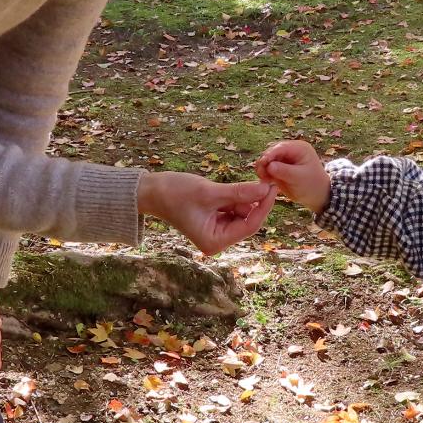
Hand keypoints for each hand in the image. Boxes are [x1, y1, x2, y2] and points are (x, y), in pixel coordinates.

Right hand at [140, 171, 275, 254]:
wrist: (151, 191)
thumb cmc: (175, 193)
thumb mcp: (210, 192)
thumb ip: (239, 192)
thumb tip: (265, 189)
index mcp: (215, 242)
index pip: (249, 226)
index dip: (263, 207)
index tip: (272, 188)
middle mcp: (217, 240)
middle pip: (247, 221)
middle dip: (253, 202)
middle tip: (262, 181)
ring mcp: (215, 231)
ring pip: (241, 213)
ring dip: (242, 198)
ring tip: (230, 185)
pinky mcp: (214, 220)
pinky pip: (232, 209)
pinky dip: (235, 198)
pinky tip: (228, 189)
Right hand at [255, 140, 330, 211]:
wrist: (316, 196)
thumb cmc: (312, 185)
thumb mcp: (299, 178)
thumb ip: (284, 171)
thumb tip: (269, 165)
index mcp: (299, 148)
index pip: (281, 148)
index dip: (270, 155)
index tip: (263, 164)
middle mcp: (290, 151)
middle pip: (271, 152)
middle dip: (265, 162)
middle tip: (261, 174)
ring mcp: (284, 159)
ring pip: (267, 160)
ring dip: (263, 168)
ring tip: (264, 179)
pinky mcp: (279, 167)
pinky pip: (268, 168)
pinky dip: (265, 174)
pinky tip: (266, 181)